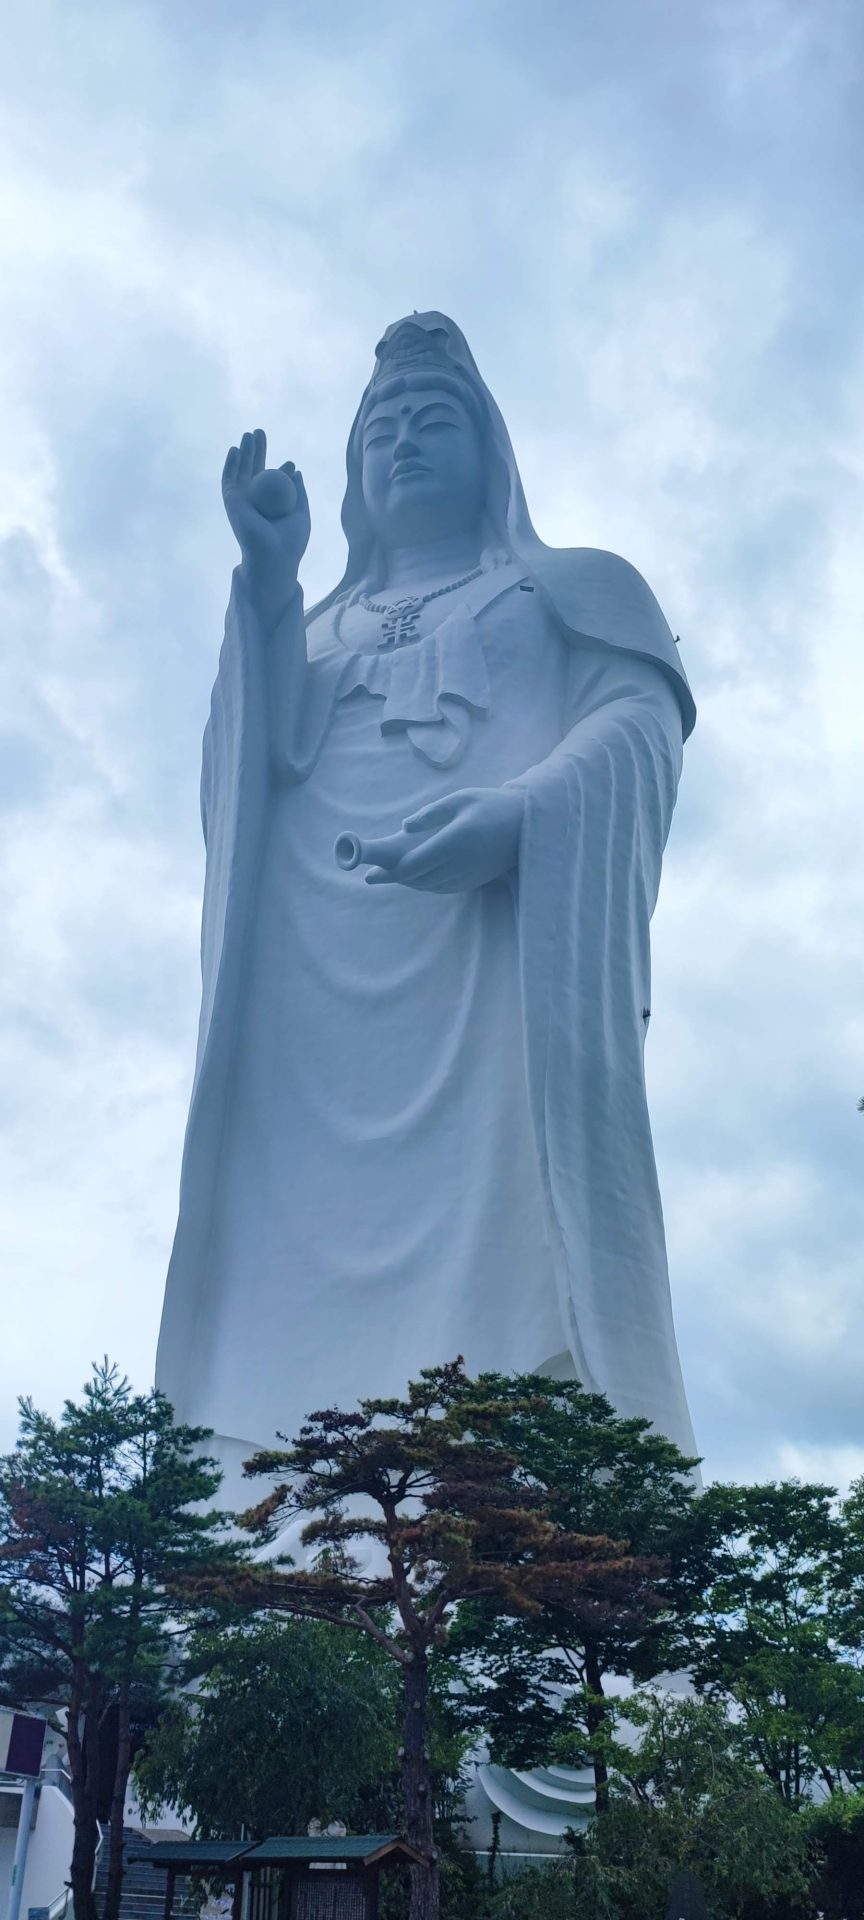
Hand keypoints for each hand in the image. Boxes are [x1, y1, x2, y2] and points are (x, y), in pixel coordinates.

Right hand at [222, 429, 310, 621]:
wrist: (273, 556)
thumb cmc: (290, 542)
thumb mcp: (301, 513)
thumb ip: (299, 492)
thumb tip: (296, 471)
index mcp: (271, 507)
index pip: (274, 484)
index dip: (281, 470)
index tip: (290, 463)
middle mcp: (254, 503)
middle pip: (255, 471)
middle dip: (258, 452)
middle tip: (261, 432)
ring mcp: (242, 501)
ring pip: (241, 470)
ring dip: (245, 451)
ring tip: (250, 434)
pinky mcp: (232, 501)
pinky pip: (230, 478)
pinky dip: (232, 463)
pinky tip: (236, 448)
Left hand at [361, 787, 524, 893]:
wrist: (527, 824)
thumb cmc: (491, 805)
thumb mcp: (459, 799)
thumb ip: (430, 814)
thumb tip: (404, 827)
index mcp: (454, 840)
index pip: (415, 864)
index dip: (391, 872)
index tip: (371, 873)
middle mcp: (461, 862)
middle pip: (419, 878)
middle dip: (395, 877)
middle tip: (374, 874)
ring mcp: (469, 874)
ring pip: (431, 885)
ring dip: (410, 882)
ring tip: (392, 875)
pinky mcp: (476, 880)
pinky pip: (445, 887)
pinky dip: (427, 885)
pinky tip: (418, 877)